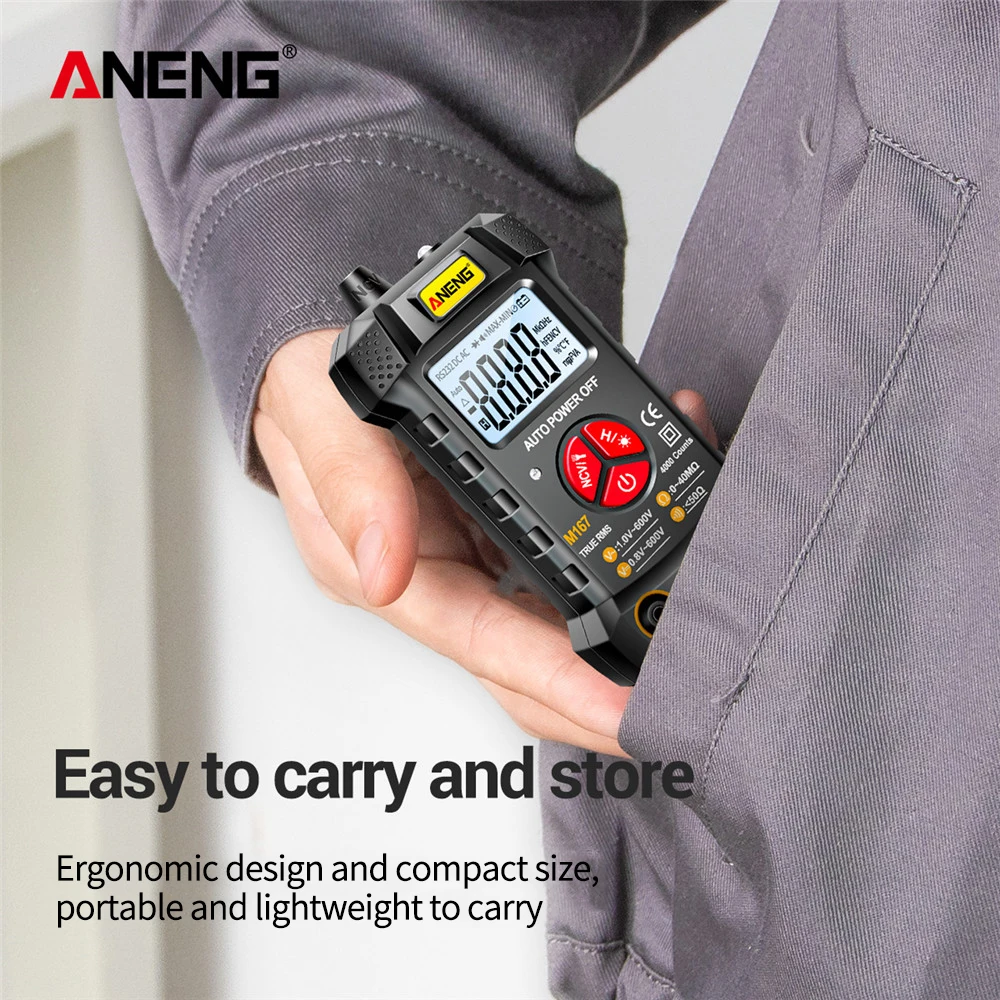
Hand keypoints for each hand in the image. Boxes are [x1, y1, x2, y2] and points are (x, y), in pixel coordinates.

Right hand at [254, 328, 716, 755]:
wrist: (329, 373)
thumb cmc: (315, 398)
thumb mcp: (316, 415)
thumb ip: (350, 485)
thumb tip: (387, 572)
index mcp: (393, 570)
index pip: (480, 642)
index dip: (553, 679)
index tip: (621, 707)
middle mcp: (441, 580)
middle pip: (533, 660)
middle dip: (606, 690)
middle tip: (683, 695)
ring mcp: (478, 561)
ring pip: (562, 619)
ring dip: (627, 621)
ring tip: (693, 609)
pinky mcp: (503, 534)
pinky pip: (571, 557)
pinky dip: (623, 543)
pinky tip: (667, 500)